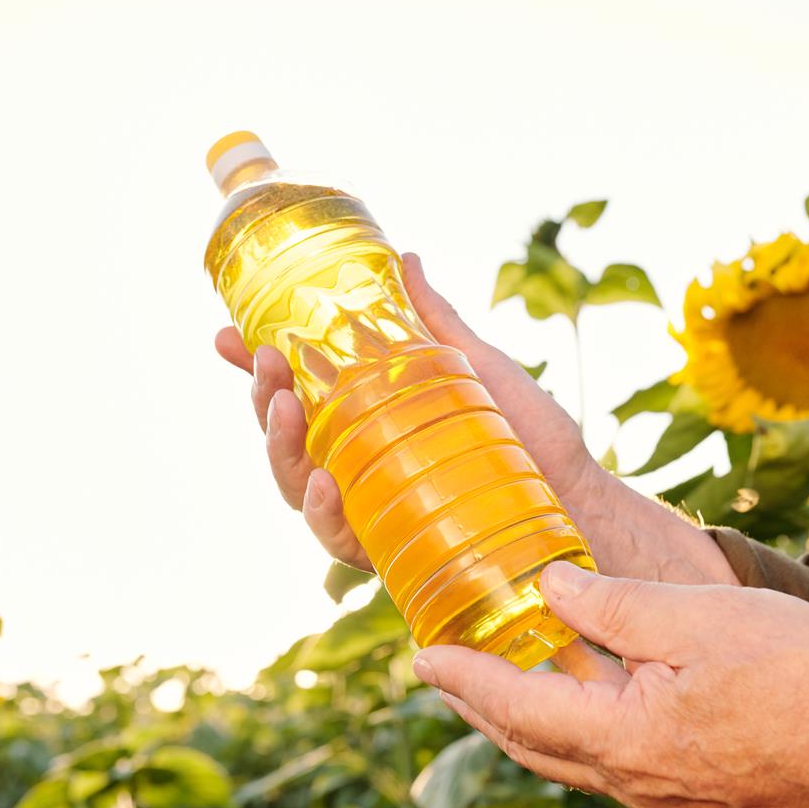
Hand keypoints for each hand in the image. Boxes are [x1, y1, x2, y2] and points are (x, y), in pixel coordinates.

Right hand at [215, 254, 735, 584]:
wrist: (580, 501)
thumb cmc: (532, 439)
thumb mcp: (479, 366)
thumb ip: (435, 320)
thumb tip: (404, 257)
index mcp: (370, 422)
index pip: (299, 394)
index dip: (257, 369)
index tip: (228, 336)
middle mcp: (360, 467)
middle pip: (287, 439)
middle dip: (264, 400)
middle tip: (266, 363)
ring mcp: (372, 510)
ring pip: (298, 485)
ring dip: (280, 449)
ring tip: (285, 410)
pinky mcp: (392, 550)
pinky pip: (341, 538)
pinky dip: (325, 513)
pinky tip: (325, 484)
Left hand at [413, 560, 808, 807]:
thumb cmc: (801, 675)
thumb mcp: (694, 616)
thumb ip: (610, 604)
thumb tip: (546, 585)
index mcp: (622, 740)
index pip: (514, 708)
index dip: (462, 679)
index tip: (419, 655)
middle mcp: (632, 781)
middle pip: (530, 745)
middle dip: (479, 708)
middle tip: (440, 670)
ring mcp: (665, 795)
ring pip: (569, 758)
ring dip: (523, 721)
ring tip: (496, 682)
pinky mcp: (695, 792)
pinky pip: (609, 763)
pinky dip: (573, 729)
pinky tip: (582, 698)